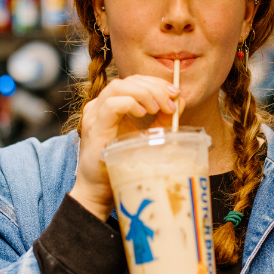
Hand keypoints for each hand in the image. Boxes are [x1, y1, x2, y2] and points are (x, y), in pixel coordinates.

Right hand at [70, 75, 182, 219]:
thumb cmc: (120, 166)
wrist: (99, 192)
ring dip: (144, 93)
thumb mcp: (146, 137)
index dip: (156, 82)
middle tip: (171, 101)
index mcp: (111, 105)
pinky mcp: (94, 128)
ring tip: (158, 108)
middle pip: (128, 80)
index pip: (134, 81)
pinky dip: (130, 104)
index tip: (174, 92)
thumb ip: (162, 119)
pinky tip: (144, 114)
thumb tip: (179, 100)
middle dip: (154, 86)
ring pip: (119, 87)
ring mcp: (94, 116)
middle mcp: (100, 106)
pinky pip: (111, 105)